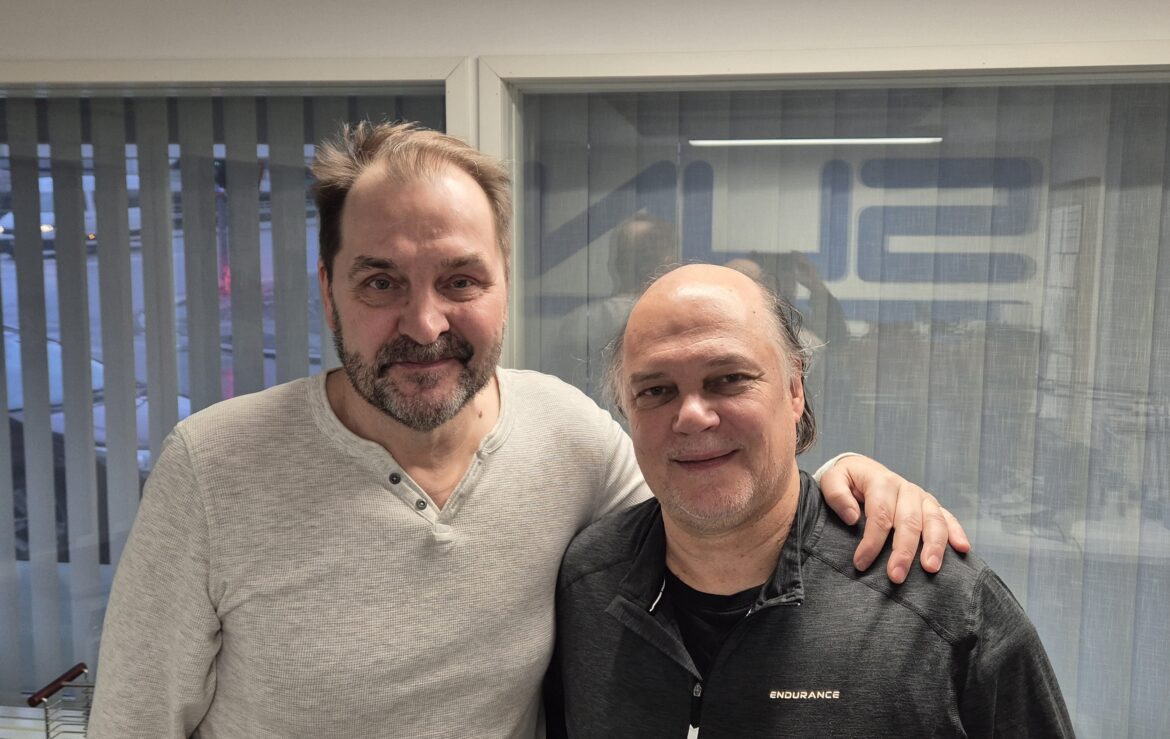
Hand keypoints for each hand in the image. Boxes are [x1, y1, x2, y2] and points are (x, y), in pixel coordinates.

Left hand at [818, 455, 970, 583]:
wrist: (862, 469)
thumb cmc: (846, 481)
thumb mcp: (832, 480)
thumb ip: (837, 495)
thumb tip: (852, 517)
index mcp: (881, 482)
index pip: (879, 514)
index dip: (871, 541)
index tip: (861, 564)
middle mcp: (905, 489)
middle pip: (908, 521)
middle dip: (903, 551)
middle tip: (896, 576)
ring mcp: (921, 497)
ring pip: (933, 521)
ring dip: (934, 546)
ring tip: (930, 568)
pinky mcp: (931, 506)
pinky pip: (947, 518)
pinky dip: (956, 532)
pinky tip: (962, 549)